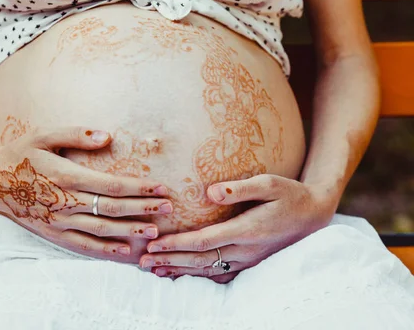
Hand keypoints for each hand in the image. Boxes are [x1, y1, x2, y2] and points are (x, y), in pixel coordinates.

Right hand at [0, 126, 172, 260]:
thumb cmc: (20, 153)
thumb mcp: (43, 135)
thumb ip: (75, 134)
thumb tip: (107, 137)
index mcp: (66, 176)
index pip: (110, 185)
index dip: (138, 187)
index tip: (160, 187)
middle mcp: (65, 202)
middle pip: (112, 208)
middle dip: (142, 208)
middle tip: (168, 208)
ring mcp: (59, 221)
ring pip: (101, 230)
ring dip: (130, 231)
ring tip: (154, 231)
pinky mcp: (52, 233)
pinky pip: (83, 245)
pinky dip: (105, 250)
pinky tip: (124, 251)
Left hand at [139, 174, 336, 282]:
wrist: (314, 215)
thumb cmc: (290, 194)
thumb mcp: (270, 183)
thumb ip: (241, 188)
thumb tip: (211, 192)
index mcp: (247, 230)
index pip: (205, 241)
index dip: (178, 244)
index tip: (155, 244)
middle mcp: (246, 250)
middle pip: (201, 259)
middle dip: (170, 260)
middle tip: (144, 262)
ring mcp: (248, 260)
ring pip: (208, 270)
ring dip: (180, 270)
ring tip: (155, 270)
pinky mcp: (250, 262)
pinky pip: (220, 273)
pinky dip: (198, 275)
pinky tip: (183, 273)